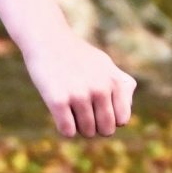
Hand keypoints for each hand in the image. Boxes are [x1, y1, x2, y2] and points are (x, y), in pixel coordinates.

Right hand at [22, 36, 136, 137]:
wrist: (47, 40)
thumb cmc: (77, 55)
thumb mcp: (105, 65)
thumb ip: (122, 86)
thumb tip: (124, 119)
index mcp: (114, 82)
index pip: (122, 120)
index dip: (110, 119)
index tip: (98, 109)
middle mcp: (100, 89)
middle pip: (106, 130)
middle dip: (96, 126)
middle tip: (83, 113)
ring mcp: (79, 95)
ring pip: (87, 132)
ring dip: (78, 127)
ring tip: (71, 109)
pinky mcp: (58, 100)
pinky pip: (68, 132)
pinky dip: (64, 128)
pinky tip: (60, 113)